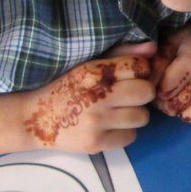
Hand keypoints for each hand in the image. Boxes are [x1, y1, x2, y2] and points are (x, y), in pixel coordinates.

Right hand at [22, 42, 156, 151]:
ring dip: (134, 114)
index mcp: (93, 71)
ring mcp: (96, 122)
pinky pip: (131, 137)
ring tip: (118, 112)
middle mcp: (96, 95)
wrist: (37, 119)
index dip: (140, 71)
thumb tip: (153, 48)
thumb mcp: (89, 66)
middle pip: (145, 92)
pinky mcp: (96, 143)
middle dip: (142, 93)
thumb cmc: (68, 88)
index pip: (138, 66)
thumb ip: (123, 55)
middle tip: (129, 96)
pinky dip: (124, 132)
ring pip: (142, 117)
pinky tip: (109, 127)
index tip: (131, 76)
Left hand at [153, 9, 190, 124]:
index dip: (157, 93)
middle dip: (168, 105)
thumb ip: (158, 62)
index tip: (159, 89)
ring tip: (183, 103)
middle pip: (178, 105)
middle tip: (168, 99)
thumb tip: (148, 85)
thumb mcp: (173, 40)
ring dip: (185, 113)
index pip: (166, 90)